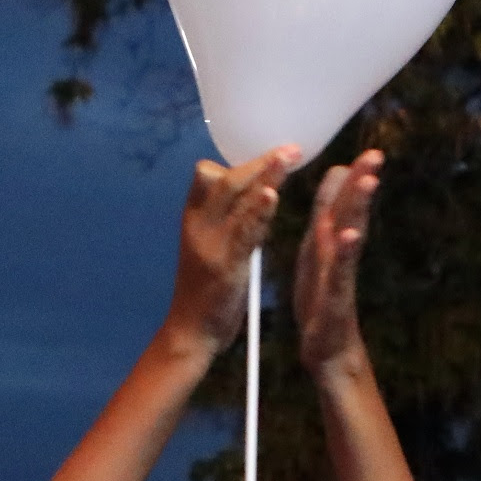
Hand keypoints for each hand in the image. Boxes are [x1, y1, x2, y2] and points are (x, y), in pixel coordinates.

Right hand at [167, 148, 298, 357]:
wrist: (190, 332)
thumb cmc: (204, 291)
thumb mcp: (207, 247)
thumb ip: (225, 221)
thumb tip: (249, 195)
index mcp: (193, 219)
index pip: (208, 176)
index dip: (237, 162)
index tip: (267, 155)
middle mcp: (198, 225)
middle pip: (225, 180)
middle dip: (259, 162)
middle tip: (290, 149)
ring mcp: (210, 245)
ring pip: (235, 200)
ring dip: (264, 175)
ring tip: (287, 157)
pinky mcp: (225, 266)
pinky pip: (243, 233)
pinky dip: (258, 212)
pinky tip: (272, 196)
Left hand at [294, 150, 384, 378]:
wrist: (328, 354)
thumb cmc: (322, 308)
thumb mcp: (318, 264)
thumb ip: (326, 231)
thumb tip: (331, 203)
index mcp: (326, 247)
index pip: (336, 205)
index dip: (347, 178)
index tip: (362, 151)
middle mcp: (336, 257)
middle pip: (349, 214)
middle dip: (361, 182)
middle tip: (376, 153)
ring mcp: (338, 277)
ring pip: (348, 237)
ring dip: (357, 208)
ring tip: (368, 181)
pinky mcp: (334, 301)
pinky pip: (339, 274)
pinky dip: (345, 254)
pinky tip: (351, 235)